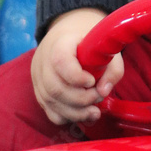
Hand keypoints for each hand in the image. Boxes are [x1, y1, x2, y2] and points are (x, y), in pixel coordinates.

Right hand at [31, 7, 122, 124]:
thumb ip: (112, 69)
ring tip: (94, 112)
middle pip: (54, 88)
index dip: (76, 77)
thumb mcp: (107, 48)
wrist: (69, 34)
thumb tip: (104, 91)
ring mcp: (38, 77)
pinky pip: (48, 110)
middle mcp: (44, 60)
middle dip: (80, 99)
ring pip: (50, 102)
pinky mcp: (39, 91)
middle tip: (98, 97)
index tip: (92, 81)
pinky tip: (81, 113)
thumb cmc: (90, 42)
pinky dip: (66, 116)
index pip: (60, 61)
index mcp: (60, 43)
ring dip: (75, 112)